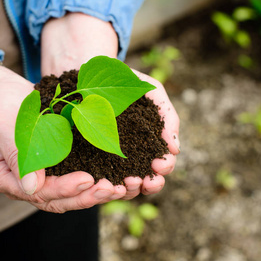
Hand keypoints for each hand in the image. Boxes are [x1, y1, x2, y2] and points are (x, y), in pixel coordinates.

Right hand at [0, 62, 126, 212]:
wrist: (4, 92)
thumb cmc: (0, 104)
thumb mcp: (3, 125)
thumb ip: (16, 154)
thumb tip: (32, 187)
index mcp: (2, 178)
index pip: (36, 192)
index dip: (63, 188)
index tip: (87, 179)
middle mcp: (22, 184)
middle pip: (55, 201)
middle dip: (85, 196)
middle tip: (110, 189)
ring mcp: (39, 178)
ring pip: (68, 196)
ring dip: (94, 194)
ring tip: (118, 189)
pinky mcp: (55, 168)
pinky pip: (74, 181)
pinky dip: (95, 183)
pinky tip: (115, 180)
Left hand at [40, 12, 179, 200]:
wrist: (85, 71)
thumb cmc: (123, 81)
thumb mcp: (151, 91)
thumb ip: (167, 116)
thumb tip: (175, 148)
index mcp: (150, 144)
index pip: (163, 164)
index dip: (165, 168)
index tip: (159, 164)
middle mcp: (133, 157)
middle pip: (147, 182)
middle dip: (150, 184)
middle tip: (145, 180)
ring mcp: (111, 162)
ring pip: (125, 187)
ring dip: (130, 189)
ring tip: (127, 182)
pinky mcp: (88, 162)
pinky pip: (99, 181)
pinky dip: (105, 185)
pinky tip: (105, 182)